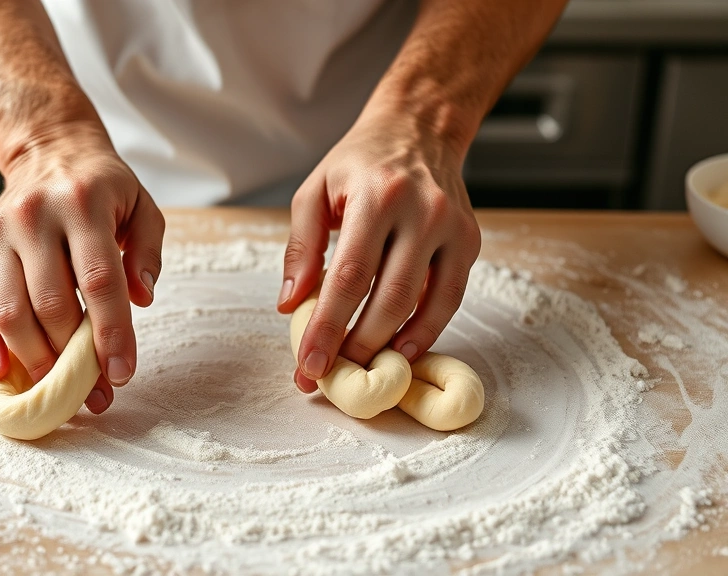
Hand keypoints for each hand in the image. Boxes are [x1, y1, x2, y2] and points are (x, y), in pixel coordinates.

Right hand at [0, 121, 164, 412]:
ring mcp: (0, 234)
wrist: (48, 150)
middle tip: (93, 394)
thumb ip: (148, 251)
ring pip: (10, 311)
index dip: (111, 333)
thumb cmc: (103, 188)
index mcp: (83, 205)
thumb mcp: (142, 206)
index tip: (122, 374)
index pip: (99, 280)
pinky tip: (2, 373)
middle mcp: (36, 218)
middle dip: (73, 359)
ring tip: (56, 390)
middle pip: (51, 303)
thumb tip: (141, 299)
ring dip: (35, 361)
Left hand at [278, 110, 480, 392]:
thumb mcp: (314, 190)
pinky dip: (426, 330)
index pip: (348, 276)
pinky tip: (401, 350)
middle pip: (388, 296)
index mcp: (375, 195)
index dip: (328, 326)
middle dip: (357, 346)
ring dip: (391, 346)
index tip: (309, 364)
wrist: (419, 127)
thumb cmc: (359, 163)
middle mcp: (420, 211)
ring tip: (362, 372)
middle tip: (331, 376)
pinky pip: (450, 297)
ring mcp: (451, 227)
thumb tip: (289, 304)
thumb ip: (300, 247)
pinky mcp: (469, 240)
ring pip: (423, 303)